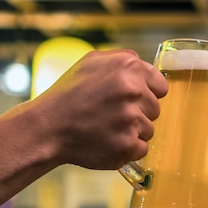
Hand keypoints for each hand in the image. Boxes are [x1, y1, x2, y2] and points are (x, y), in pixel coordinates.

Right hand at [32, 49, 167, 169]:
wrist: (47, 127)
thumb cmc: (69, 95)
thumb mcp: (93, 62)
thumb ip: (124, 59)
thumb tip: (145, 63)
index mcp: (129, 67)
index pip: (161, 87)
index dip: (147, 94)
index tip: (132, 100)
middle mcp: (133, 91)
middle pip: (155, 110)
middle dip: (138, 113)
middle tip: (111, 114)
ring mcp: (131, 119)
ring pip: (149, 130)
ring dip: (132, 131)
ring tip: (107, 127)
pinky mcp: (128, 144)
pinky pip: (141, 148)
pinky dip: (127, 148)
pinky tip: (108, 140)